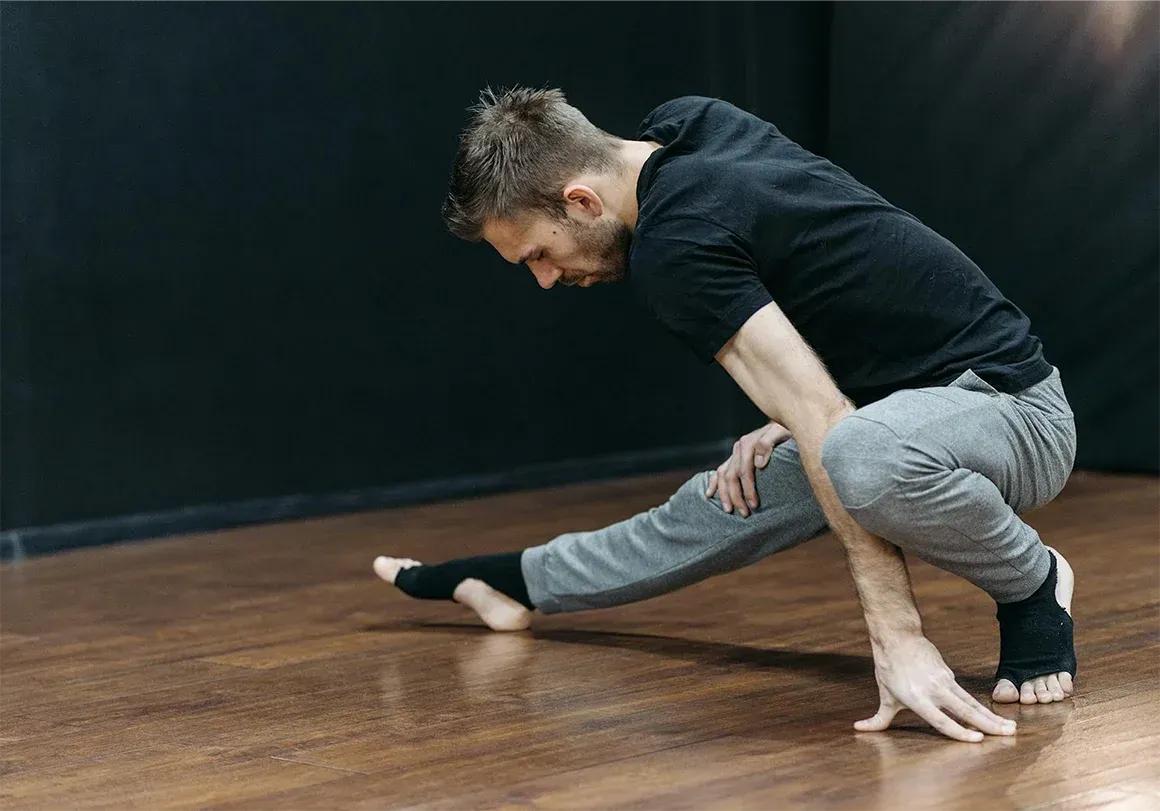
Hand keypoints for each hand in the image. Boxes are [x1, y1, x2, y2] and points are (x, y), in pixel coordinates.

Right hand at [706, 422, 790, 516]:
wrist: (786, 423)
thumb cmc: (787, 431)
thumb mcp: (781, 432)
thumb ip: (768, 443)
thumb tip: (758, 464)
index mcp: (748, 443)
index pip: (743, 471)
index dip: (747, 489)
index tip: (754, 505)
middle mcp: (738, 447)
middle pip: (731, 476)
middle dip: (736, 496)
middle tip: (745, 513)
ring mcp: (735, 453)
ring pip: (723, 475)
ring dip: (724, 494)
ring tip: (729, 510)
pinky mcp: (735, 457)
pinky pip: (720, 471)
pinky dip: (714, 483)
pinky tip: (709, 494)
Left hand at [858, 634, 1016, 741]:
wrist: (898, 637)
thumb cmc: (889, 668)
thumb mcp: (884, 696)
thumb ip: (877, 719)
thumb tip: (858, 729)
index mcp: (917, 699)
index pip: (942, 720)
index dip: (960, 732)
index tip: (978, 740)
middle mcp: (934, 690)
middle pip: (965, 710)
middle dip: (988, 724)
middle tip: (1009, 735)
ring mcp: (944, 681)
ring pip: (971, 702)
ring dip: (991, 716)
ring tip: (1009, 728)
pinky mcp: (949, 674)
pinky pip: (967, 694)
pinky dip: (981, 706)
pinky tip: (992, 716)